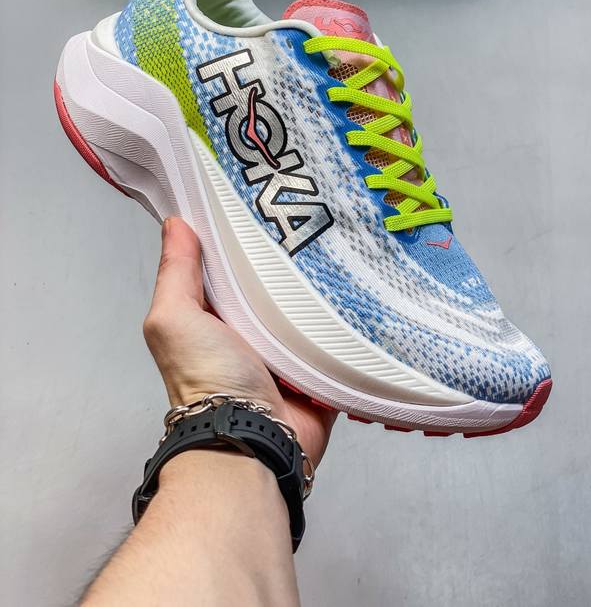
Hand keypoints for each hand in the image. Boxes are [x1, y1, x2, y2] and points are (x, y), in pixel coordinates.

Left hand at [143, 217, 335, 464]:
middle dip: (292, 257)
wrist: (252, 441)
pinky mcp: (322, 368)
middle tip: (317, 213)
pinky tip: (364, 282)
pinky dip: (349, 318)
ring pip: (310, 307)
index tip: (264, 199)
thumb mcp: (175, 319)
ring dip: (323, 286)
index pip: (231, 265)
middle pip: (275, 283)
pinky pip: (339, 336)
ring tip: (345, 239)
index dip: (242, 235)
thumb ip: (176, 273)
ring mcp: (289, 351)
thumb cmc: (207, 379)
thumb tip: (175, 223)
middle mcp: (252, 331)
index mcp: (216, 316)